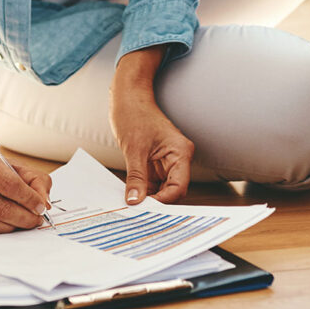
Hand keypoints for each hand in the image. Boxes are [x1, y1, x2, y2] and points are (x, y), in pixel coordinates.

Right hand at [0, 146, 52, 233]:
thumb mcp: (10, 165)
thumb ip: (34, 180)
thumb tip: (44, 203)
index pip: (10, 184)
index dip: (29, 199)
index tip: (41, 207)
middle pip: (1, 207)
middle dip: (25, 217)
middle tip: (36, 220)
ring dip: (14, 226)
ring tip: (24, 223)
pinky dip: (0, 230)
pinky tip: (7, 224)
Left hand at [111, 47, 194, 204]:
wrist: (128, 97)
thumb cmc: (134, 114)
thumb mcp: (133, 149)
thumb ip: (137, 177)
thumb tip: (135, 201)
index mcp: (180, 153)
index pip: (179, 187)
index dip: (164, 201)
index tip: (145, 209)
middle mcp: (178, 159)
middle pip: (173, 191)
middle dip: (157, 201)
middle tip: (137, 211)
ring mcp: (167, 161)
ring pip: (162, 189)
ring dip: (149, 197)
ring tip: (132, 204)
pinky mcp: (156, 162)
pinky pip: (153, 182)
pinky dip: (143, 190)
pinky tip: (131, 195)